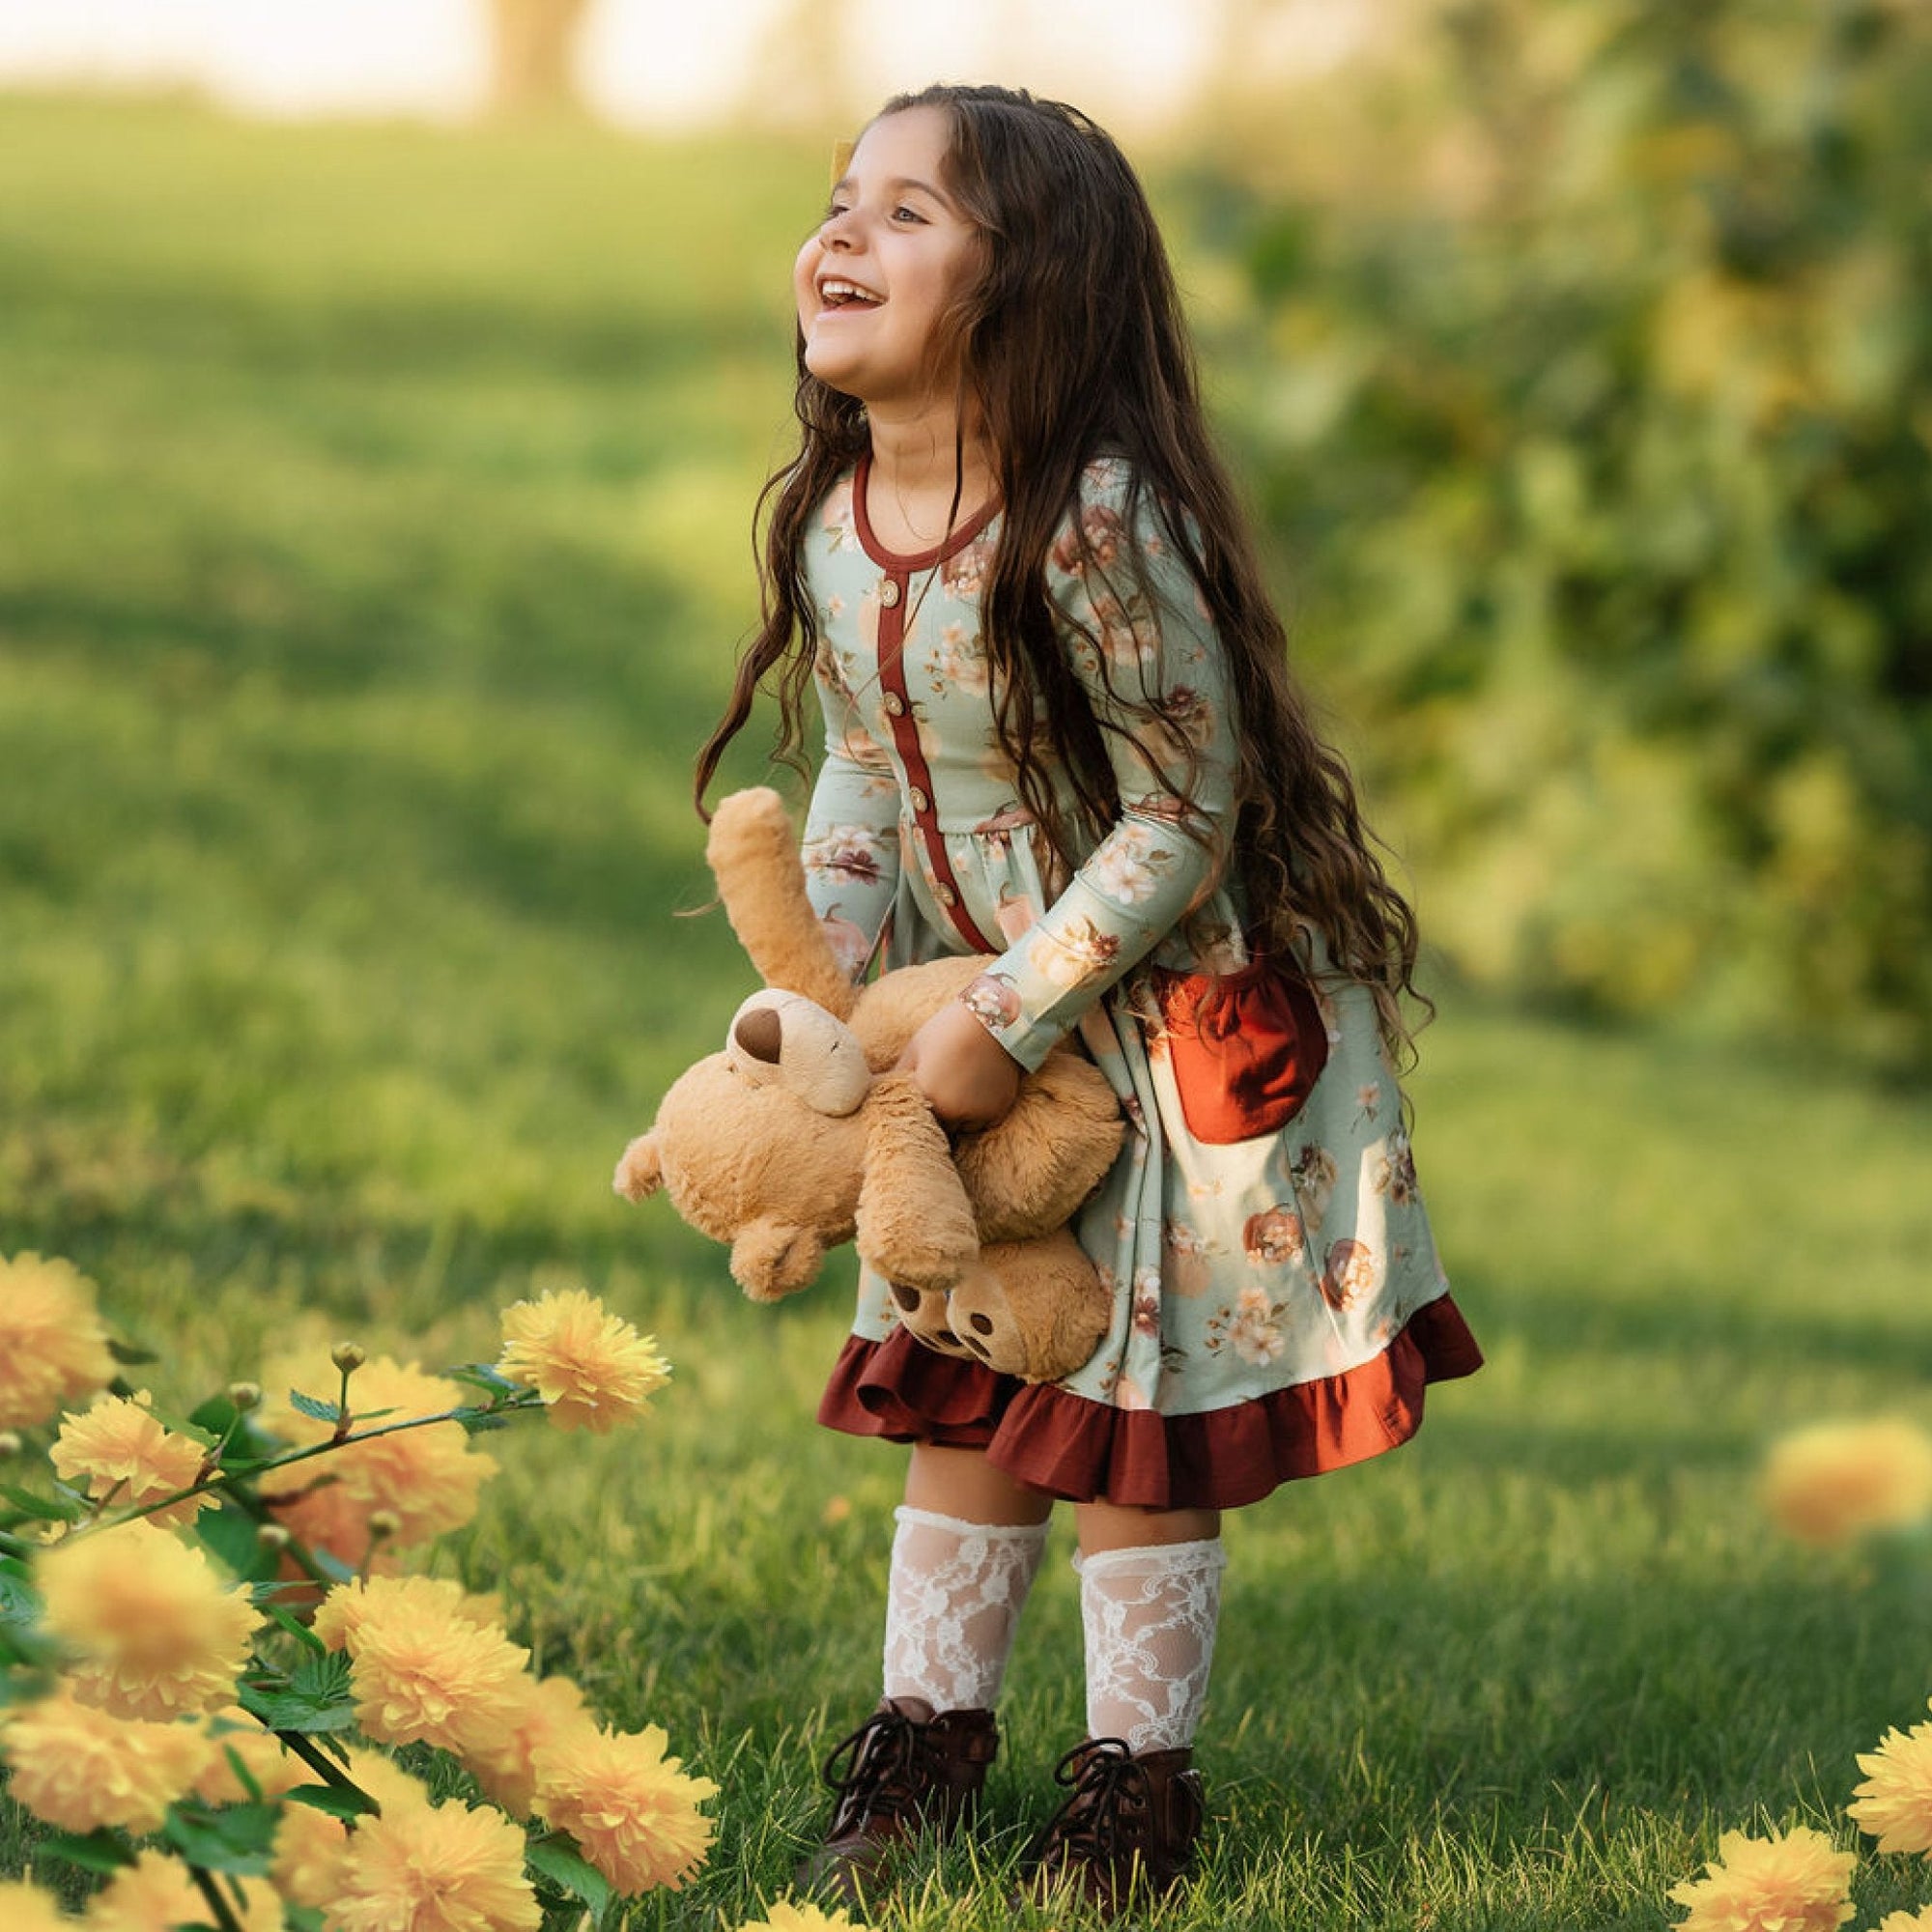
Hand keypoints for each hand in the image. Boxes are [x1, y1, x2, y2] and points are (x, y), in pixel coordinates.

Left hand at [897, 999, 1022, 1130]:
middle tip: (942, 1090)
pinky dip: (979, 1113)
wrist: (993, 1020)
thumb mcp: (915, 1049)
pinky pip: (983, 1122)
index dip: (915, 1110)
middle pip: (938, 1127)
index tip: (919, 1099)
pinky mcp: (997, 1111)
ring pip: (962, 1128)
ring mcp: (977, 1113)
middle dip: (937, 1115)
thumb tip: (873, 1089)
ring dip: (959, 1116)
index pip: (913, 1119)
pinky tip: (978, 1090)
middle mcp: (951, 1112)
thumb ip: (896, 1075)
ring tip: (961, 1088)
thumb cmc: (948, 1030)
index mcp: (927, 1096)